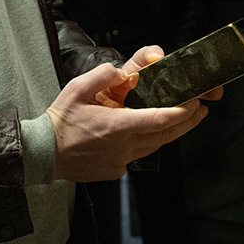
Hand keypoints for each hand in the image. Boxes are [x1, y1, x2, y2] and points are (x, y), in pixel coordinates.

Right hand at [46, 61, 208, 181]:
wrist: (43, 153)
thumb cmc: (60, 121)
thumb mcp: (77, 88)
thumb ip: (103, 75)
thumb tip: (124, 73)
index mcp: (117, 126)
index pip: (159, 120)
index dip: (182, 112)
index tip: (195, 103)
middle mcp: (123, 147)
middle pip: (165, 136)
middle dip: (186, 122)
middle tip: (201, 110)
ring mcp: (120, 162)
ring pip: (153, 147)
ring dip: (170, 133)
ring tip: (183, 119)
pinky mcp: (115, 171)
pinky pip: (137, 155)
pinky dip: (145, 143)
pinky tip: (144, 133)